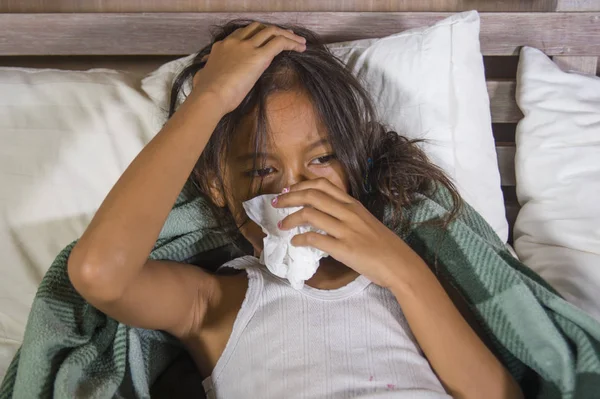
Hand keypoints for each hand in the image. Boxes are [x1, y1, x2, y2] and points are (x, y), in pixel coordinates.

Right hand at [191, 22, 306, 113]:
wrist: (209, 96)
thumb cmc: (204, 93)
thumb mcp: (203, 78)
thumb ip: (205, 74)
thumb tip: (202, 77)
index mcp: (222, 47)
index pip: (243, 34)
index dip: (257, 34)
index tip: (267, 39)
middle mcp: (235, 42)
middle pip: (259, 28)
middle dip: (274, 30)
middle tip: (287, 35)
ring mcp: (247, 47)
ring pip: (272, 32)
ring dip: (288, 36)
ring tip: (300, 43)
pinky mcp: (258, 56)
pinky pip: (279, 42)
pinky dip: (292, 43)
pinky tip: (300, 48)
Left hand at [273, 178, 421, 287]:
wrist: (398, 263)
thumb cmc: (382, 244)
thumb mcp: (364, 220)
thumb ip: (345, 214)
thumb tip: (322, 213)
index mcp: (352, 204)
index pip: (322, 185)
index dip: (301, 185)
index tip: (287, 189)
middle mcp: (348, 212)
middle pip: (312, 196)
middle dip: (289, 197)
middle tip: (276, 203)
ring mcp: (346, 229)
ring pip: (310, 215)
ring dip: (291, 218)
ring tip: (282, 225)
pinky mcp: (344, 248)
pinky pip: (315, 239)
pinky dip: (300, 239)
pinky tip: (295, 243)